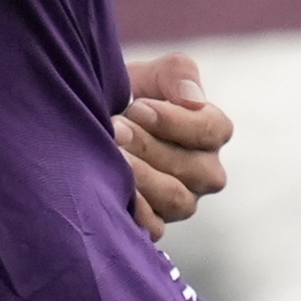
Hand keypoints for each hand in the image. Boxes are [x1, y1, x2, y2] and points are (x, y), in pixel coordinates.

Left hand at [117, 51, 231, 238]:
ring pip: (177, 199)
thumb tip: (193, 99)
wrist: (88, 121)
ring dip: (141, 175)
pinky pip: (155, 227)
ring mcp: (182, 200)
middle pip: (194, 168)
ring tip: (110, 153)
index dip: (174, 121)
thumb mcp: (149, 74)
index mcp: (210, 131)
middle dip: (149, 146)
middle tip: (115, 128)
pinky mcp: (157, 223)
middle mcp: (204, 171)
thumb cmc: (125, 94)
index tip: (138, 108)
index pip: (212, 130)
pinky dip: (135, 211)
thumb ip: (177, 73)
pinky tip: (110, 189)